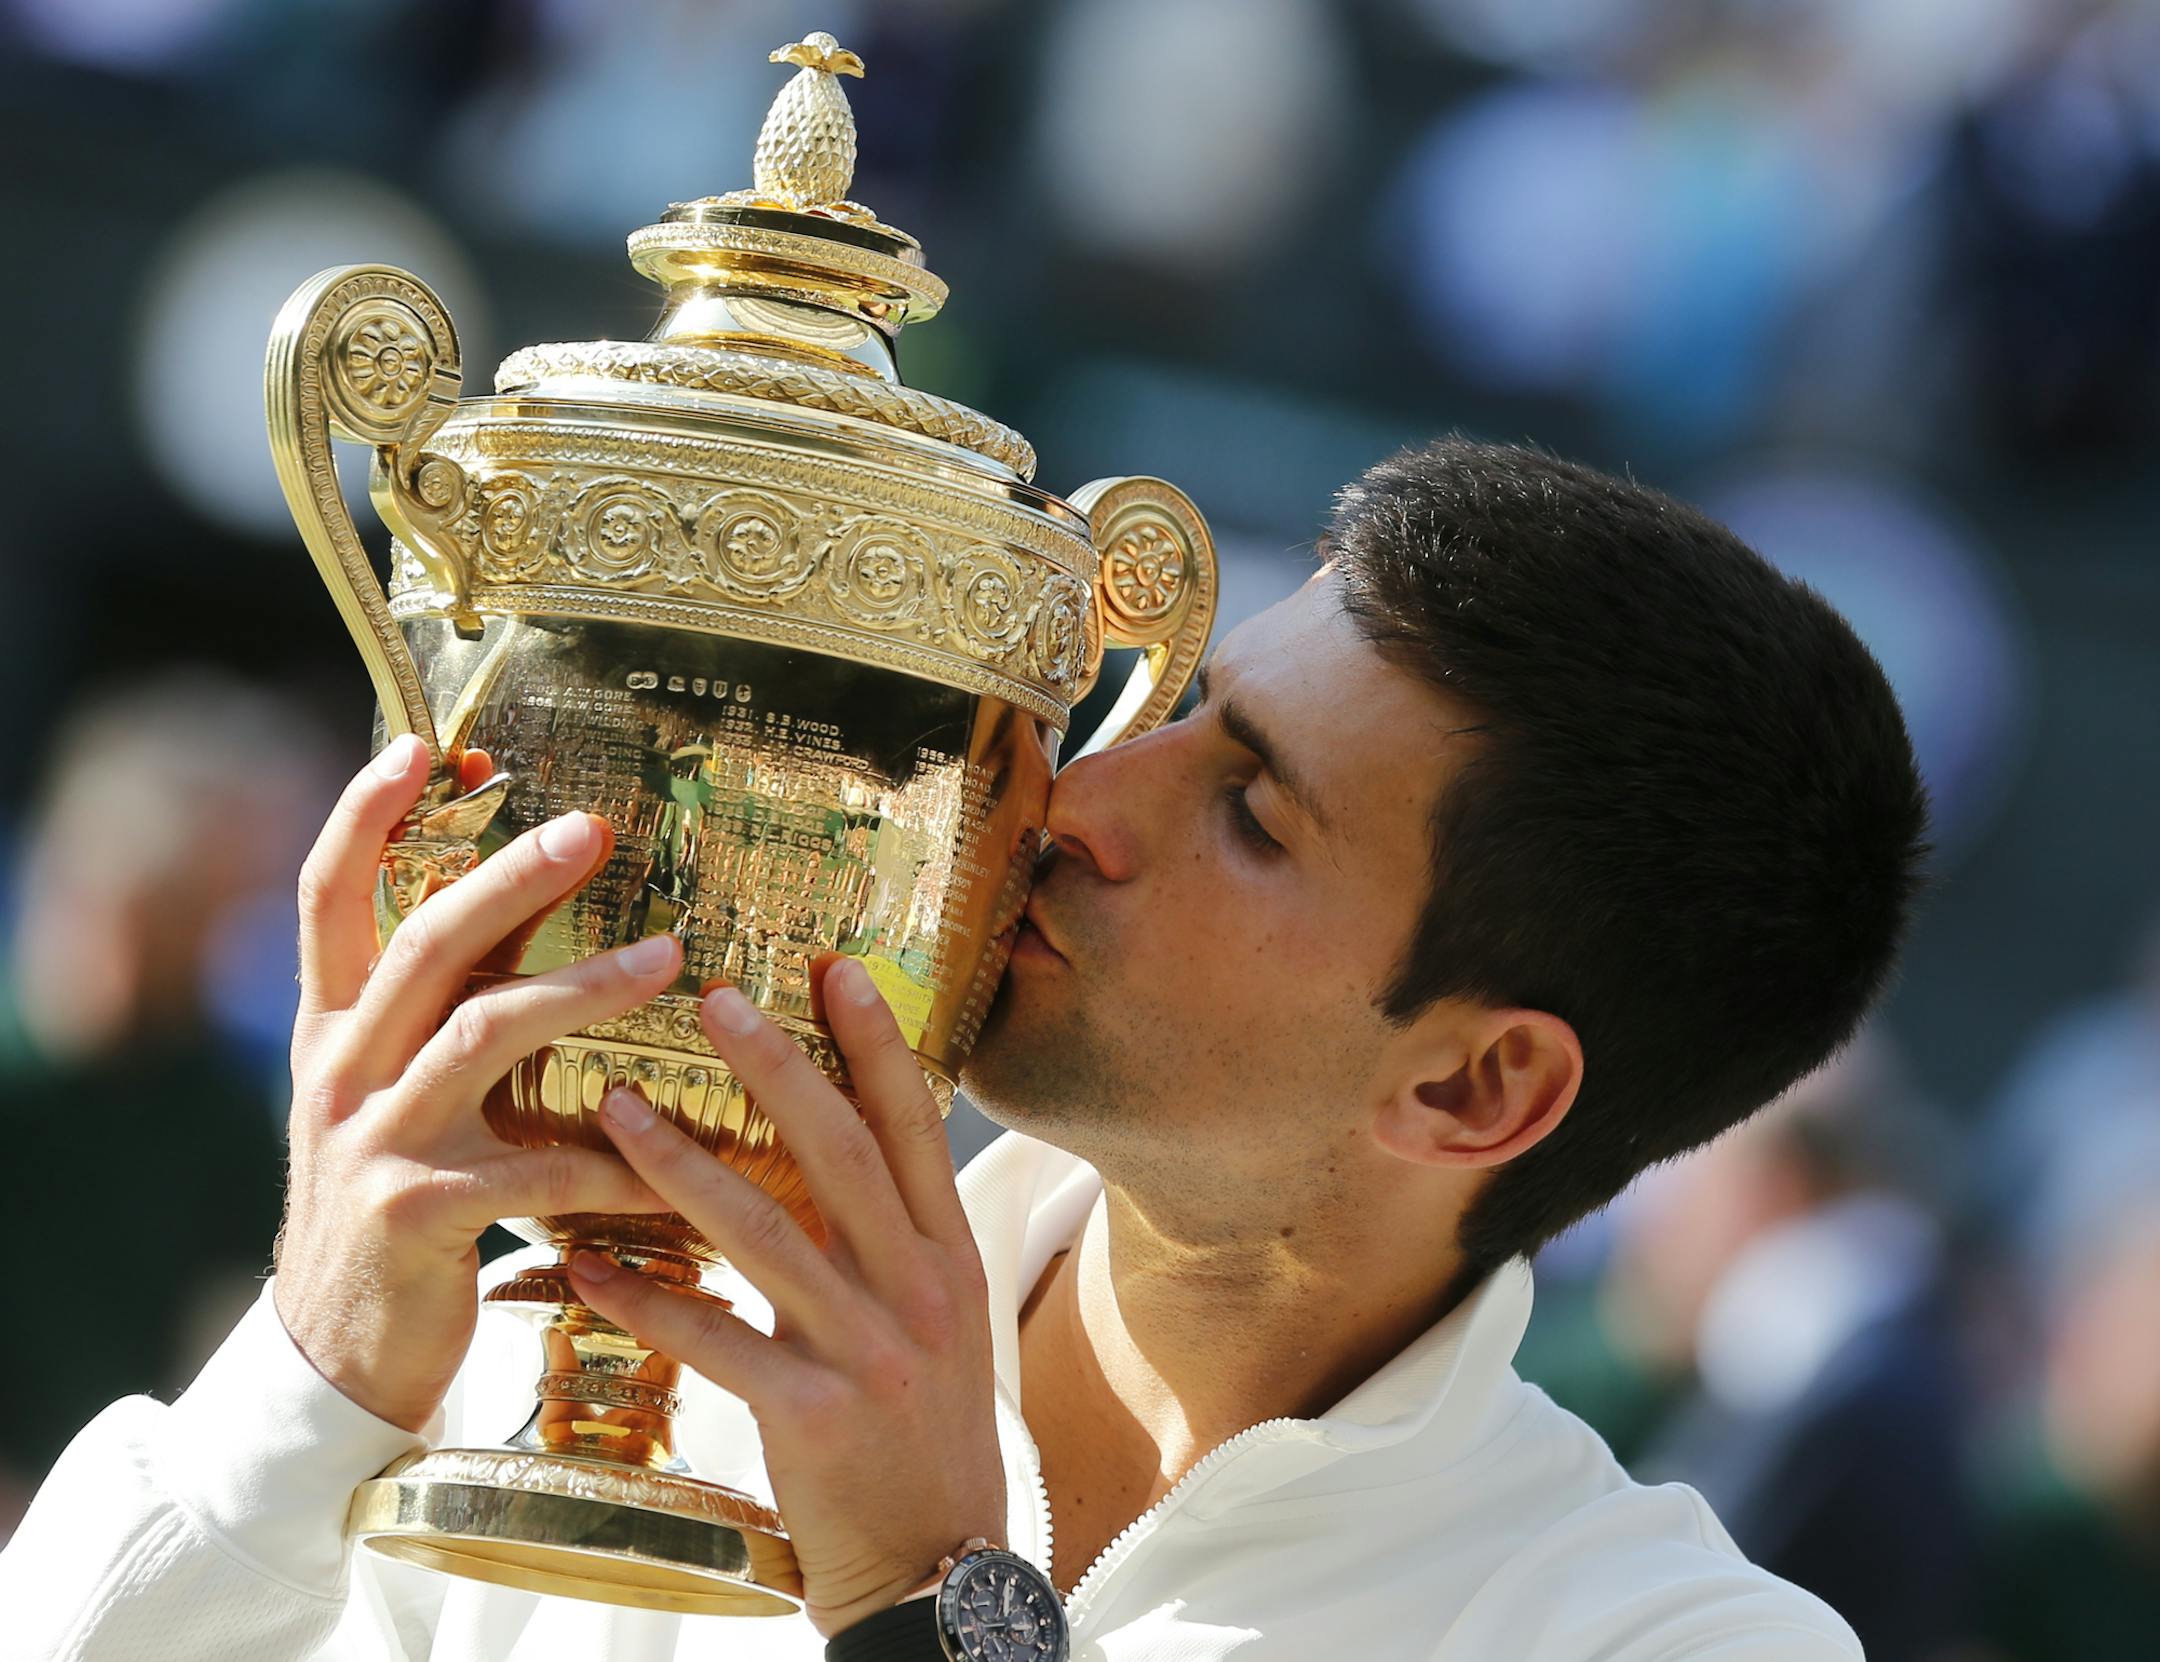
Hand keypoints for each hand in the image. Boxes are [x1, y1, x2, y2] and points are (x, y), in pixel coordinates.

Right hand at [274, 734, 682, 1431]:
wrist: (337, 1353)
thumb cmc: (399, 1202)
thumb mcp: (401, 1094)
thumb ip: (447, 1010)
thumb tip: (529, 910)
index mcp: (333, 1030)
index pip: (327, 898)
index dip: (363, 816)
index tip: (420, 745)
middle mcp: (342, 1071)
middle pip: (420, 946)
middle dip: (507, 878)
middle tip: (592, 828)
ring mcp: (373, 1142)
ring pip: (479, 1035)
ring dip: (580, 989)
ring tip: (669, 957)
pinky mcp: (418, 1215)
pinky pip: (538, 1169)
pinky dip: (622, 1159)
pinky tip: (689, 1161)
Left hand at [566, 958, 1003, 1637]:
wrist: (936, 1566)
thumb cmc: (922, 1435)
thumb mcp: (933, 1322)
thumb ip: (884, 1239)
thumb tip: (818, 1151)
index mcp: (947, 1256)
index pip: (913, 1125)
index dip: (876, 1042)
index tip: (832, 966)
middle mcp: (917, 1289)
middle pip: (841, 1152)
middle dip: (777, 1066)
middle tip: (715, 996)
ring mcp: (868, 1351)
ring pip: (767, 1233)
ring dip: (682, 1163)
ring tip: (613, 1106)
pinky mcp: (813, 1417)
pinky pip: (715, 1342)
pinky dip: (647, 1300)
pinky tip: (585, 1267)